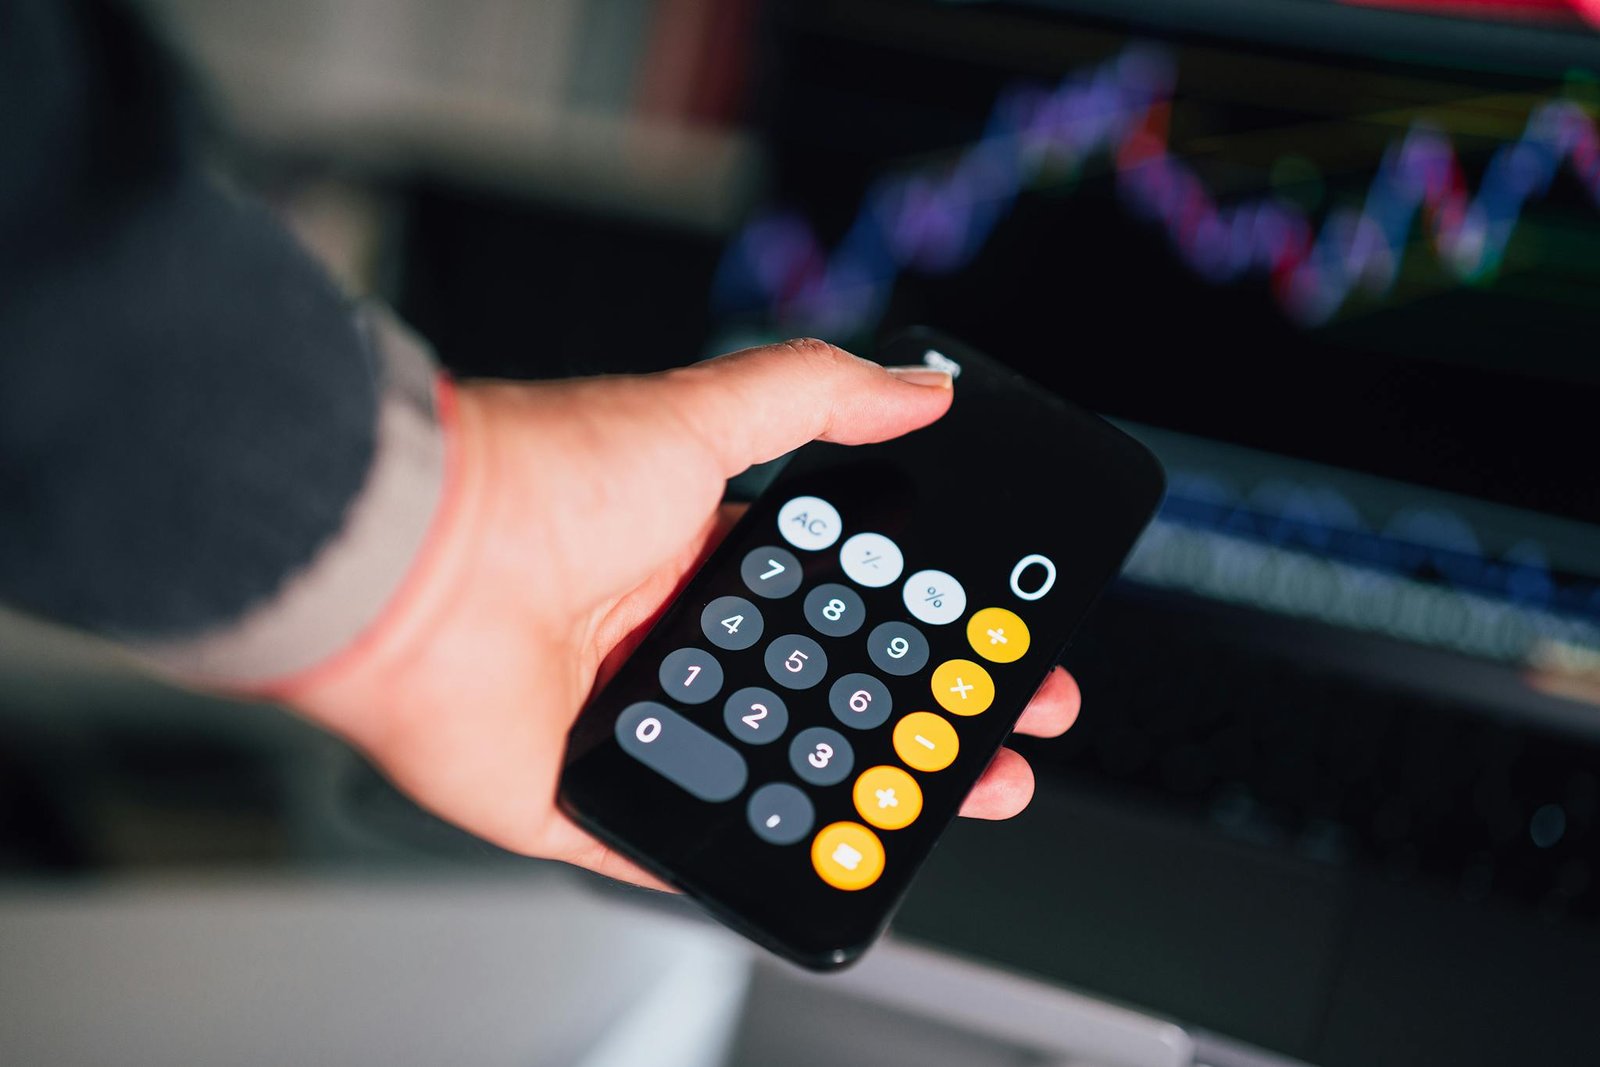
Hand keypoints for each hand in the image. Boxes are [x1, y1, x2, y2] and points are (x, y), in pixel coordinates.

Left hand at [290, 339, 1082, 887]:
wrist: (415, 565)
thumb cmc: (537, 479)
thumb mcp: (697, 416)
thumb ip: (814, 397)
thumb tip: (918, 386)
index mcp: (701, 561)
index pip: (836, 606)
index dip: (915, 631)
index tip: (989, 647)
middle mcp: (671, 641)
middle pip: (816, 696)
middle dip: (909, 723)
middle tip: (991, 742)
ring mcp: (633, 722)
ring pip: (765, 774)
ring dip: (847, 796)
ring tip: (927, 808)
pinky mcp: (586, 796)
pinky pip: (675, 847)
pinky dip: (737, 862)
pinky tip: (811, 864)